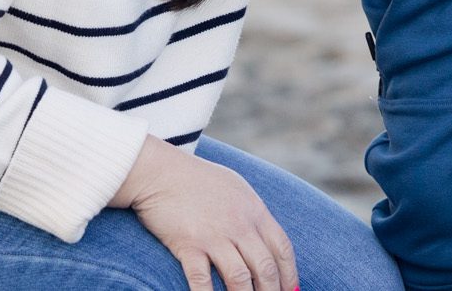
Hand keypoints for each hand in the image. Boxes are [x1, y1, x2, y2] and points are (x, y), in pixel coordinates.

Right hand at [111, 136, 297, 290]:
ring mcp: (214, 235)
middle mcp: (239, 224)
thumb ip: (252, 213)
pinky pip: (202, 280)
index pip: (281, 247)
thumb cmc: (198, 179)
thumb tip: (265, 239)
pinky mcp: (189, 245)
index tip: (291, 290)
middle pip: (265, 267)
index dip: (289, 273)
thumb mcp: (236, 188)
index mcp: (254, 210)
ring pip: (239, 278)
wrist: (160, 171)